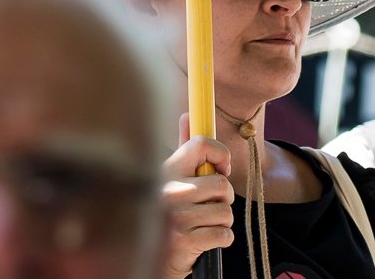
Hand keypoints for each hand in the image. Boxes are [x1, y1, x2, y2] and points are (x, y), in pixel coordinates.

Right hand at [161, 114, 234, 278]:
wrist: (148, 258)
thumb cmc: (165, 215)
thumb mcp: (169, 180)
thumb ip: (183, 152)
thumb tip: (188, 115)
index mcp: (166, 171)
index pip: (201, 144)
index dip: (220, 154)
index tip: (221, 168)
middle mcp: (169, 190)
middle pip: (222, 183)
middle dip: (224, 198)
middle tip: (211, 205)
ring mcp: (177, 216)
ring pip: (226, 211)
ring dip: (222, 221)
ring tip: (204, 224)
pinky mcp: (185, 240)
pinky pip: (225, 234)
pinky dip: (222, 239)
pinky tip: (205, 239)